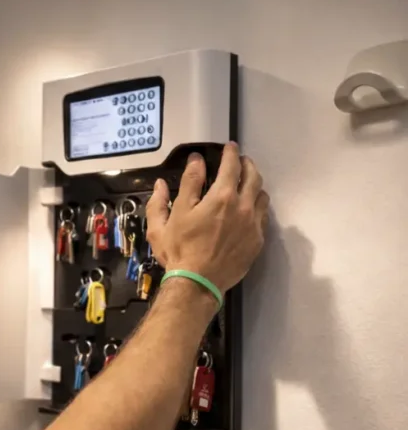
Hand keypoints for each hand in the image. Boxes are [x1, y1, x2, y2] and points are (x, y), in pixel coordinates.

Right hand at [146, 142, 269, 293]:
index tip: (229, 147)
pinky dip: (257, 206)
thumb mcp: (165, 220)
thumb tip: (187, 167)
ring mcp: (253, 224)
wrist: (197, 283)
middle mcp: (242, 206)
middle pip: (252, 176)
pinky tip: (249, 209)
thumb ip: (174, 191)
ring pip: (262, 194)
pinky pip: (264, 216)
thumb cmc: (178, 250)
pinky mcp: (257, 240)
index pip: (230, 165)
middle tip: (240, 161)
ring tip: (247, 183)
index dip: (230, 153)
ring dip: (254, 184)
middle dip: (247, 164)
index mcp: (220, 197)